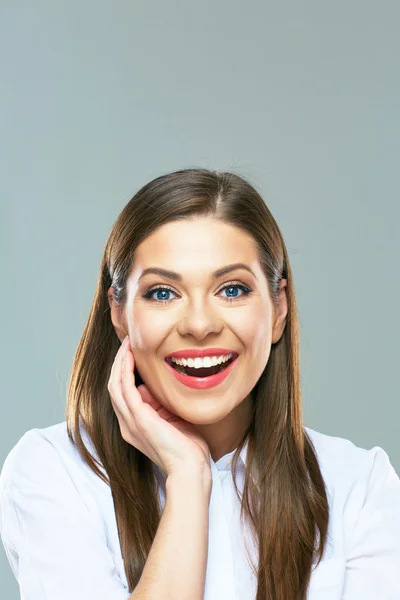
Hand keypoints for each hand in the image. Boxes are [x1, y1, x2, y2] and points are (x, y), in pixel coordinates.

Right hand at [108, 336, 211, 478]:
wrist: (191, 469)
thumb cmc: (188, 447)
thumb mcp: (171, 419)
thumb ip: (160, 404)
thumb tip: (150, 387)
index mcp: (133, 425)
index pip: (121, 392)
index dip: (123, 370)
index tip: (132, 352)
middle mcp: (126, 424)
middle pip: (113, 385)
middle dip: (118, 362)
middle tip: (126, 342)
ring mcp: (130, 422)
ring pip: (115, 384)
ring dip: (120, 362)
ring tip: (126, 344)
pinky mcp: (138, 419)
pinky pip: (125, 389)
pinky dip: (125, 370)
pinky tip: (130, 356)